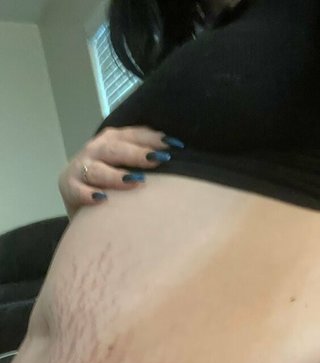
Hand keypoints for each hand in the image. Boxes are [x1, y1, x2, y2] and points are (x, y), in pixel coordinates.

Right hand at [58, 126, 184, 217]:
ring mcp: (82, 167)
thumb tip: (179, 153)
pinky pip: (78, 190)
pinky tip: (102, 199)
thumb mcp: (128, 162)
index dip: (154, 139)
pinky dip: (88, 195)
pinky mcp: (69, 186)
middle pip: (116, 149)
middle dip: (136, 154)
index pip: (135, 135)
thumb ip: (147, 156)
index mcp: (113, 139)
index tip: (175, 146)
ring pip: (98, 169)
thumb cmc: (112, 178)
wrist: (78, 194)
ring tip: (134, 182)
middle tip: (156, 159)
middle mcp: (97, 149)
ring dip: (116, 176)